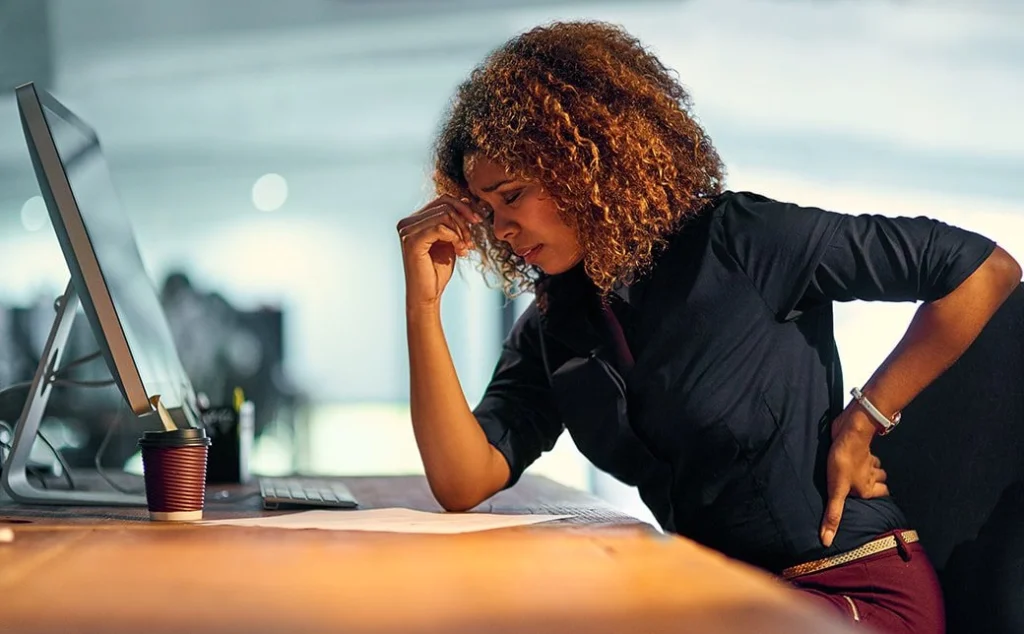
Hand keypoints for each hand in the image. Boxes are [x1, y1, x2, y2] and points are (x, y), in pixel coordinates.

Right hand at [397, 195, 482, 308]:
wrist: (428, 294)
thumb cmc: (438, 269)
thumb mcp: (450, 240)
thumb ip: (454, 221)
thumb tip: (465, 199)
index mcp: (414, 220)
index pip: (442, 200)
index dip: (463, 207)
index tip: (477, 221)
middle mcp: (406, 222)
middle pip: (444, 204)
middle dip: (464, 220)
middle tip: (471, 239)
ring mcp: (407, 230)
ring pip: (444, 214)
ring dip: (461, 231)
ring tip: (465, 247)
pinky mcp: (411, 240)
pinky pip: (440, 227)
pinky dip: (455, 237)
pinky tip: (459, 250)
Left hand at [820, 409, 888, 547]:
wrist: (849, 432)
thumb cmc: (843, 461)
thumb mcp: (836, 490)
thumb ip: (833, 514)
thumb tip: (826, 541)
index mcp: (868, 489)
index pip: (880, 498)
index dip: (873, 501)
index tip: (863, 506)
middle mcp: (872, 477)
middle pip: (879, 483)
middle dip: (872, 486)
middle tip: (856, 491)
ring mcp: (868, 462)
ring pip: (874, 469)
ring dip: (867, 471)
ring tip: (853, 477)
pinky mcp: (861, 450)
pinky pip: (866, 456)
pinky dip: (862, 459)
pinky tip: (850, 461)